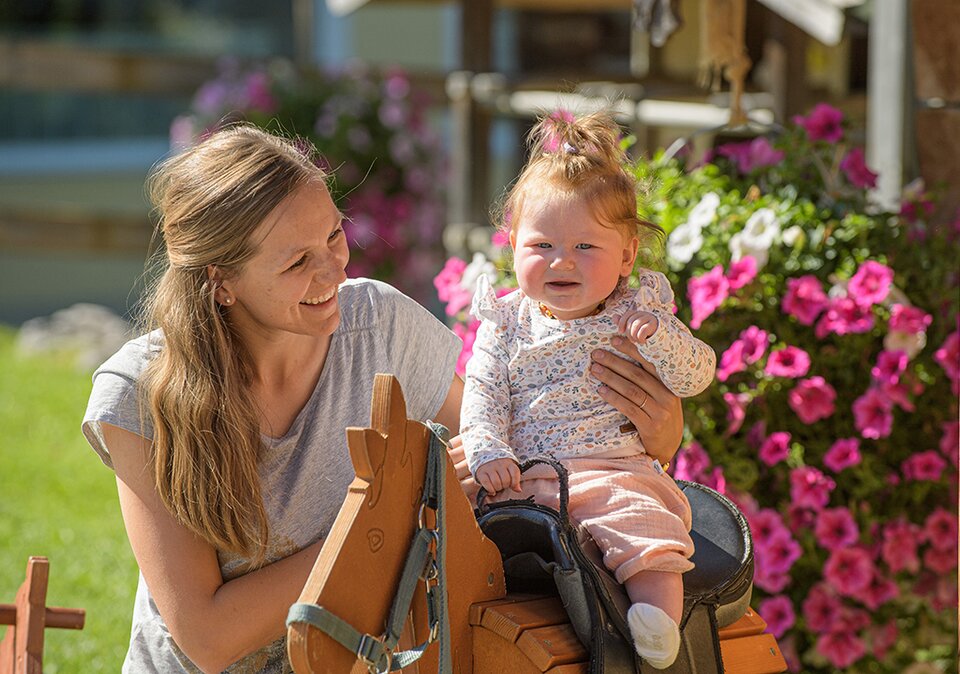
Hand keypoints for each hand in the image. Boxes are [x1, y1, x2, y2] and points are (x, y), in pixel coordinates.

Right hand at [475, 458, 521, 495]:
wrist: (485, 456)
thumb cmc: (500, 467)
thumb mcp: (509, 470)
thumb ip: (515, 480)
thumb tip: (518, 490)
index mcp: (508, 463)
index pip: (515, 472)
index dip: (515, 482)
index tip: (512, 485)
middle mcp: (499, 464)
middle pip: (505, 480)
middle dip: (505, 486)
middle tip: (503, 486)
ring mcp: (489, 468)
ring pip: (496, 482)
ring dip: (498, 488)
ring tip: (497, 487)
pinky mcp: (481, 472)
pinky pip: (486, 483)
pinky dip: (490, 489)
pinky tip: (492, 491)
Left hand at [590, 337, 682, 463]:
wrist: (668, 446)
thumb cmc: (659, 415)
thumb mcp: (661, 396)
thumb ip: (650, 380)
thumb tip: (624, 356)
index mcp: (670, 385)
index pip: (651, 362)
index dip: (632, 349)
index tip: (615, 339)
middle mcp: (667, 396)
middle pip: (637, 374)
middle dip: (615, 362)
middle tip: (597, 353)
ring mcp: (660, 412)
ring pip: (631, 390)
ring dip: (610, 378)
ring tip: (594, 369)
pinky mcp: (650, 426)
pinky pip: (628, 408)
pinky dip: (613, 397)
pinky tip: (600, 390)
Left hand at [617, 310, 658, 344]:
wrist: (661, 348)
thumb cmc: (646, 341)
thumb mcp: (633, 334)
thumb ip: (624, 325)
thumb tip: (614, 316)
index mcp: (640, 315)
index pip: (629, 313)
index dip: (622, 321)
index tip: (620, 331)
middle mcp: (646, 315)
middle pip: (631, 320)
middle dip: (628, 332)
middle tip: (632, 340)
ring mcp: (652, 320)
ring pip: (635, 325)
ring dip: (634, 336)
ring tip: (637, 341)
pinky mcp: (656, 326)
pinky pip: (642, 330)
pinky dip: (640, 338)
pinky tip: (643, 342)